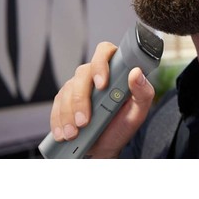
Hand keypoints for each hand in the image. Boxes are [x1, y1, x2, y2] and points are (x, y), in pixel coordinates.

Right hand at [49, 41, 154, 157]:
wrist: (105, 146)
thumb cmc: (122, 125)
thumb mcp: (138, 112)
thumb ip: (143, 92)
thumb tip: (136, 72)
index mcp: (114, 71)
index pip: (105, 52)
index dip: (100, 64)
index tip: (101, 85)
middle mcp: (93, 75)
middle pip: (82, 74)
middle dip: (81, 100)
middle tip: (84, 122)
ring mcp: (77, 86)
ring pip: (66, 91)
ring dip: (68, 114)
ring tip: (73, 134)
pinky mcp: (63, 100)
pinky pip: (56, 105)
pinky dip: (58, 121)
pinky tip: (62, 134)